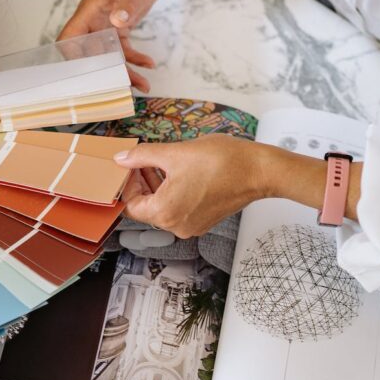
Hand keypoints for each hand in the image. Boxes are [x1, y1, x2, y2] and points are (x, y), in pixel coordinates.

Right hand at [58, 0, 165, 91]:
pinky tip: (148, 64)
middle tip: (122, 86)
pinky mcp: (119, 29)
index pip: (70, 38)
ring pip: (109, 56)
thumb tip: (116, 21)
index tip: (86, 75)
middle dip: (106, 72)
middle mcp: (94, 21)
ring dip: (125, 71)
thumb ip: (125, 5)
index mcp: (89, 11)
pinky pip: (123, 50)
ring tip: (142, 85)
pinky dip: (135, 59)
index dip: (72, 58)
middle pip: (91, 54)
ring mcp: (106, 26)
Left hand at [114, 136, 268, 237]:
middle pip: (146, 208)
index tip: (130, 166)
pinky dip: (173, 193)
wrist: (258, 171)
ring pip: (162, 208)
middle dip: (141, 184)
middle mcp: (176, 226)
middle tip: (143, 161)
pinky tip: (178, 173)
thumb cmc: (221, 162)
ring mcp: (191, 226)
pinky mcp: (203, 221)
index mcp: (164, 212)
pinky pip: (178, 210)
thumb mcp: (174, 153)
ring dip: (157, 187)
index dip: (126, 184)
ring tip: (160, 163)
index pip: (130, 205)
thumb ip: (143, 156)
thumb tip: (121, 159)